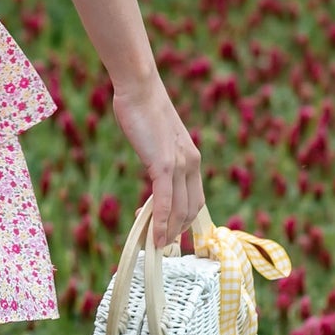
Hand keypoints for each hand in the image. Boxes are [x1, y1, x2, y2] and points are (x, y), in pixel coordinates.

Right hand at [111, 73, 204, 249]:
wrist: (140, 88)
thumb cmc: (142, 108)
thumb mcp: (157, 138)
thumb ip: (160, 156)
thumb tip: (154, 168)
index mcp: (191, 157)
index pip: (195, 198)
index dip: (184, 219)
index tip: (172, 232)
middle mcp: (191, 163)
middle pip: (191, 208)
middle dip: (178, 231)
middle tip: (163, 245)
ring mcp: (179, 165)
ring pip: (179, 209)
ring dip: (168, 231)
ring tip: (156, 246)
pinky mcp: (164, 164)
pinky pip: (164, 200)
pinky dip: (160, 221)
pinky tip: (153, 234)